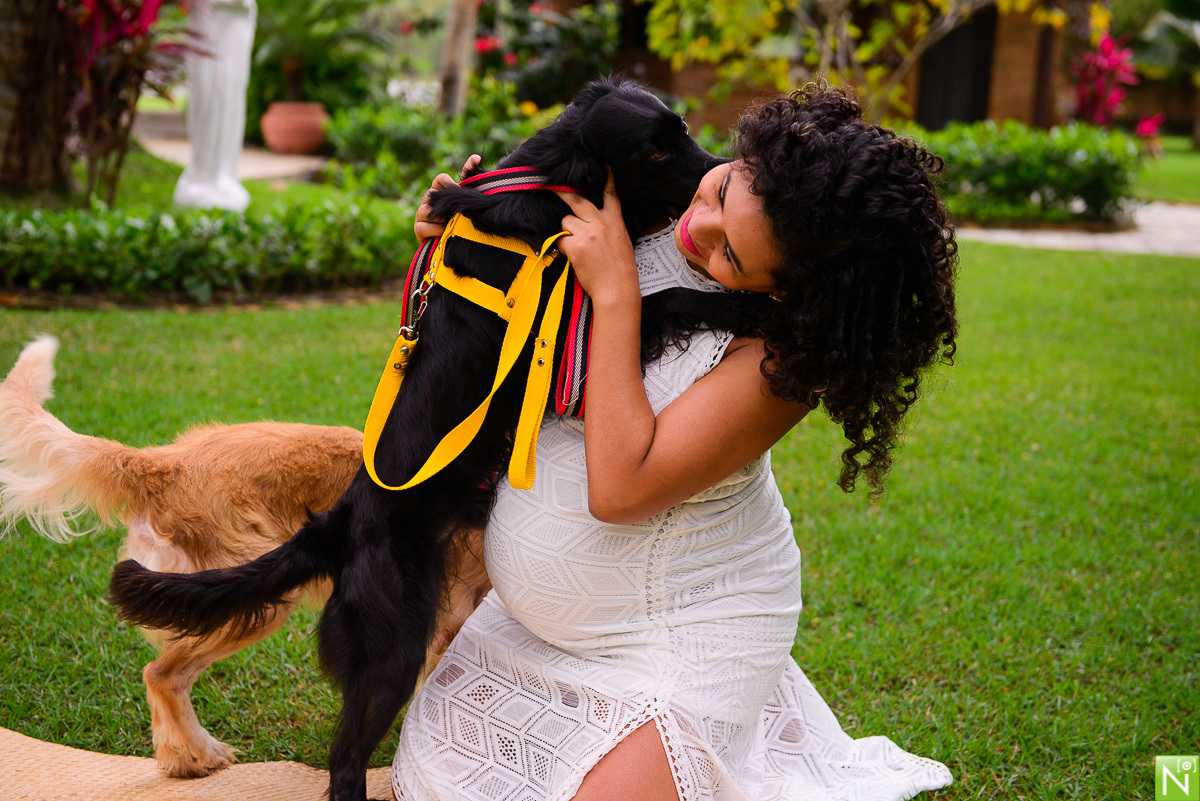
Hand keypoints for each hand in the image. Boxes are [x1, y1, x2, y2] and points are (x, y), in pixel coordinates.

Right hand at [413, 154, 480, 241]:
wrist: (455, 246)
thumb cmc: (461, 221)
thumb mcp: (467, 200)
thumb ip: (470, 179)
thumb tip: (476, 158)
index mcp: (440, 192)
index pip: (440, 179)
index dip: (449, 182)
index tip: (459, 190)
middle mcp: (429, 200)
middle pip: (432, 193)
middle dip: (445, 203)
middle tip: (456, 211)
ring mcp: (422, 214)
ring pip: (426, 210)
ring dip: (440, 217)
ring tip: (450, 223)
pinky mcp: (418, 229)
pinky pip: (423, 226)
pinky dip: (435, 230)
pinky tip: (443, 232)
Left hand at [553, 170, 638, 307]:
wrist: (617, 289)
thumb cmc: (620, 270)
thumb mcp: (621, 241)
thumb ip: (607, 227)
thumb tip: (590, 221)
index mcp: (615, 221)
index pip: (611, 194)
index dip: (608, 177)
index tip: (604, 163)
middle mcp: (600, 223)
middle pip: (577, 200)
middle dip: (562, 192)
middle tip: (550, 184)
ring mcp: (587, 233)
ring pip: (566, 223)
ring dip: (567, 233)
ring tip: (580, 250)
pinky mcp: (576, 245)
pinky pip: (562, 241)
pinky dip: (565, 249)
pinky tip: (576, 259)